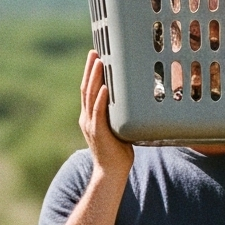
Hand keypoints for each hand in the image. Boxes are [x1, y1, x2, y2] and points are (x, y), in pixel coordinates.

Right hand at [79, 50, 132, 188]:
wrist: (111, 172)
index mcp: (90, 116)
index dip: (90, 73)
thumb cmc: (118, 152)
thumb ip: (122, 115)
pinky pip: (99, 112)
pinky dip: (102, 99)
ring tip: (99, 62)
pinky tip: (105, 87)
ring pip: (91, 96)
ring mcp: (91, 124)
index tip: (95, 57)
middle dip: (90, 69)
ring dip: (95, 78)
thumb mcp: (119, 128)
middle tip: (94, 51)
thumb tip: (138, 102)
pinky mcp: (98, 132)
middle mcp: (87, 118)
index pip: (88, 90)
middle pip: (86, 88)